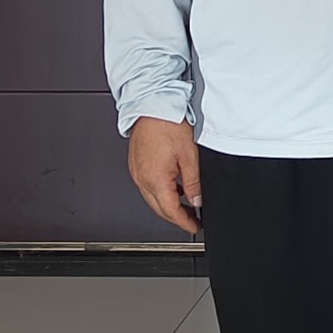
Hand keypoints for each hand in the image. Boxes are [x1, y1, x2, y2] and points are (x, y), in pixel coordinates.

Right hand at [125, 116, 203, 235]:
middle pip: (159, 209)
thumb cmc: (167, 124)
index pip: (171, 211)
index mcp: (156, 179)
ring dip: (167, 206)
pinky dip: (160, 192)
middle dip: (176, 218)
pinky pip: (147, 186)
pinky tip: (173, 188)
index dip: (185, 223)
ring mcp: (136, 172)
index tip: (194, 227)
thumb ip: (193, 182)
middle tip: (191, 221)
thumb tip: (197, 200)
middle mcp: (142, 179)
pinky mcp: (135, 165)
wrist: (151, 106)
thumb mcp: (189, 155)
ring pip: (152, 199)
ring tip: (185, 206)